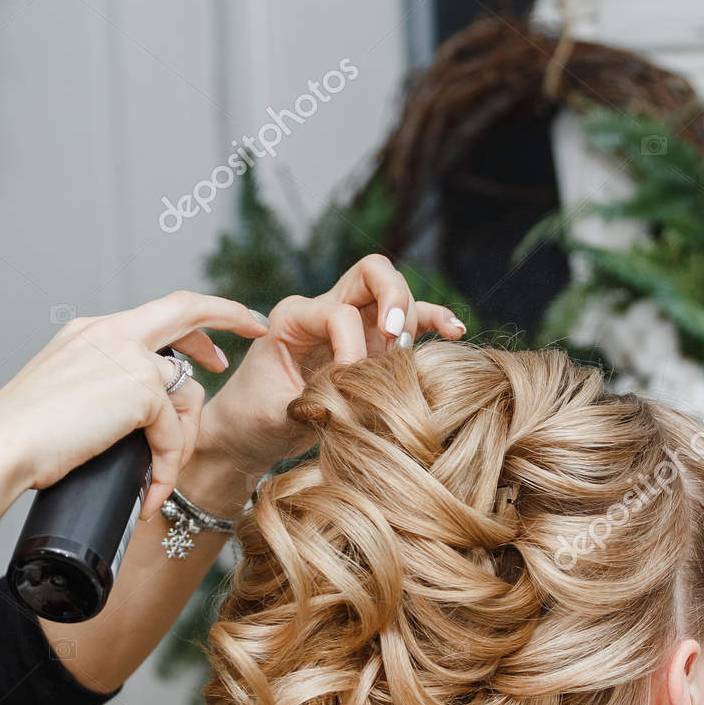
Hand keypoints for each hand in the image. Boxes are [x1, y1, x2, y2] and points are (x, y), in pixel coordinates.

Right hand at [0, 291, 268, 516]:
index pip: (154, 315)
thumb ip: (105, 396)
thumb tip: (139, 424)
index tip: (215, 344)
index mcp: (90, 333)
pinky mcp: (139, 386)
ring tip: (160, 479)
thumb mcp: (68, 403)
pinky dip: (168, 467)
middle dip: (228, 313)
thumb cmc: (23, 441)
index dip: (192, 324)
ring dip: (184, 439)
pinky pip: (174, 431)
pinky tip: (152, 493)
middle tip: (256, 329)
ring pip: (186, 389)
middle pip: (186, 308)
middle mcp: (109, 333)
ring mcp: (125, 355)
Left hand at [197, 254, 465, 476]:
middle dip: (392, 297)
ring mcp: (352, 324)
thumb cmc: (253, 419)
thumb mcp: (271, 414)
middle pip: (371, 273)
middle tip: (395, 336)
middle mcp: (324, 310)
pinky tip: (454, 330)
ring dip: (412, 315)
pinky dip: (432, 320)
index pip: (339, 315)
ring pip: (394, 294)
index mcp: (293, 317)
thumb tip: (346, 403)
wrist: (249, 431)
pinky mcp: (371, 343)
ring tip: (409, 349)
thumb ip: (308, 404)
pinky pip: (409, 322)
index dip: (352, 350)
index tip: (345, 387)